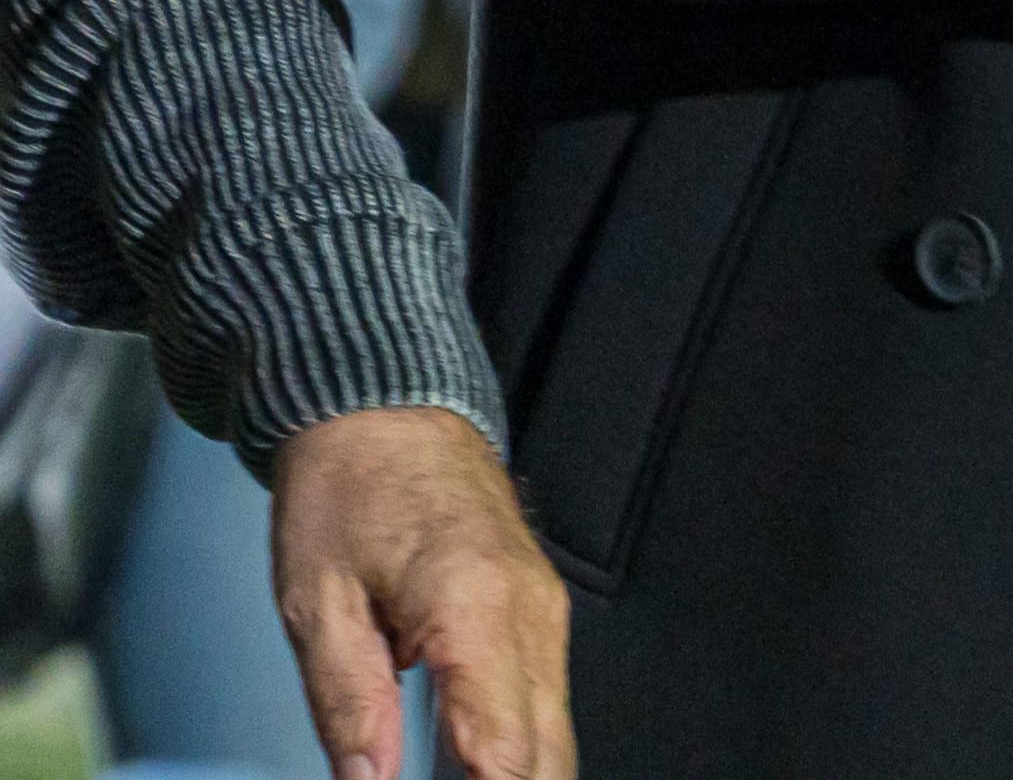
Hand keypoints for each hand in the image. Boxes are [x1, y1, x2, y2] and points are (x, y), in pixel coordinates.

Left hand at [269, 406, 570, 779]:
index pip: (503, 751)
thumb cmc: (347, 491)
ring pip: (555, 737)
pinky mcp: (539, 612)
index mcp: (475, 606)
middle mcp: (531, 612)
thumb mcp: (318, 601)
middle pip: (547, 756)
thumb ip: (349, 703)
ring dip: (515, 779)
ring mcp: (545, 610)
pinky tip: (474, 775)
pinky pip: (544, 705)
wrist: (391, 410)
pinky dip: (516, 755)